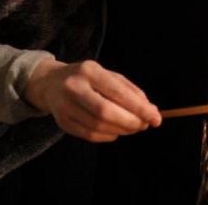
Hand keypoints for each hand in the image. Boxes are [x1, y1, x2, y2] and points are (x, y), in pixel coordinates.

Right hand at [22, 58, 160, 142]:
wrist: (51, 83)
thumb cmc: (87, 78)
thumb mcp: (108, 75)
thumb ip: (130, 90)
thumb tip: (150, 110)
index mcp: (89, 71)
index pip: (117, 92)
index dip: (138, 108)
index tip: (156, 117)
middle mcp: (74, 88)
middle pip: (105, 112)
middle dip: (130, 122)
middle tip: (145, 125)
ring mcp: (65, 107)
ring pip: (98, 127)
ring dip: (121, 131)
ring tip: (133, 127)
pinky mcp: (62, 123)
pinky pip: (90, 136)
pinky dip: (108, 136)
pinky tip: (116, 132)